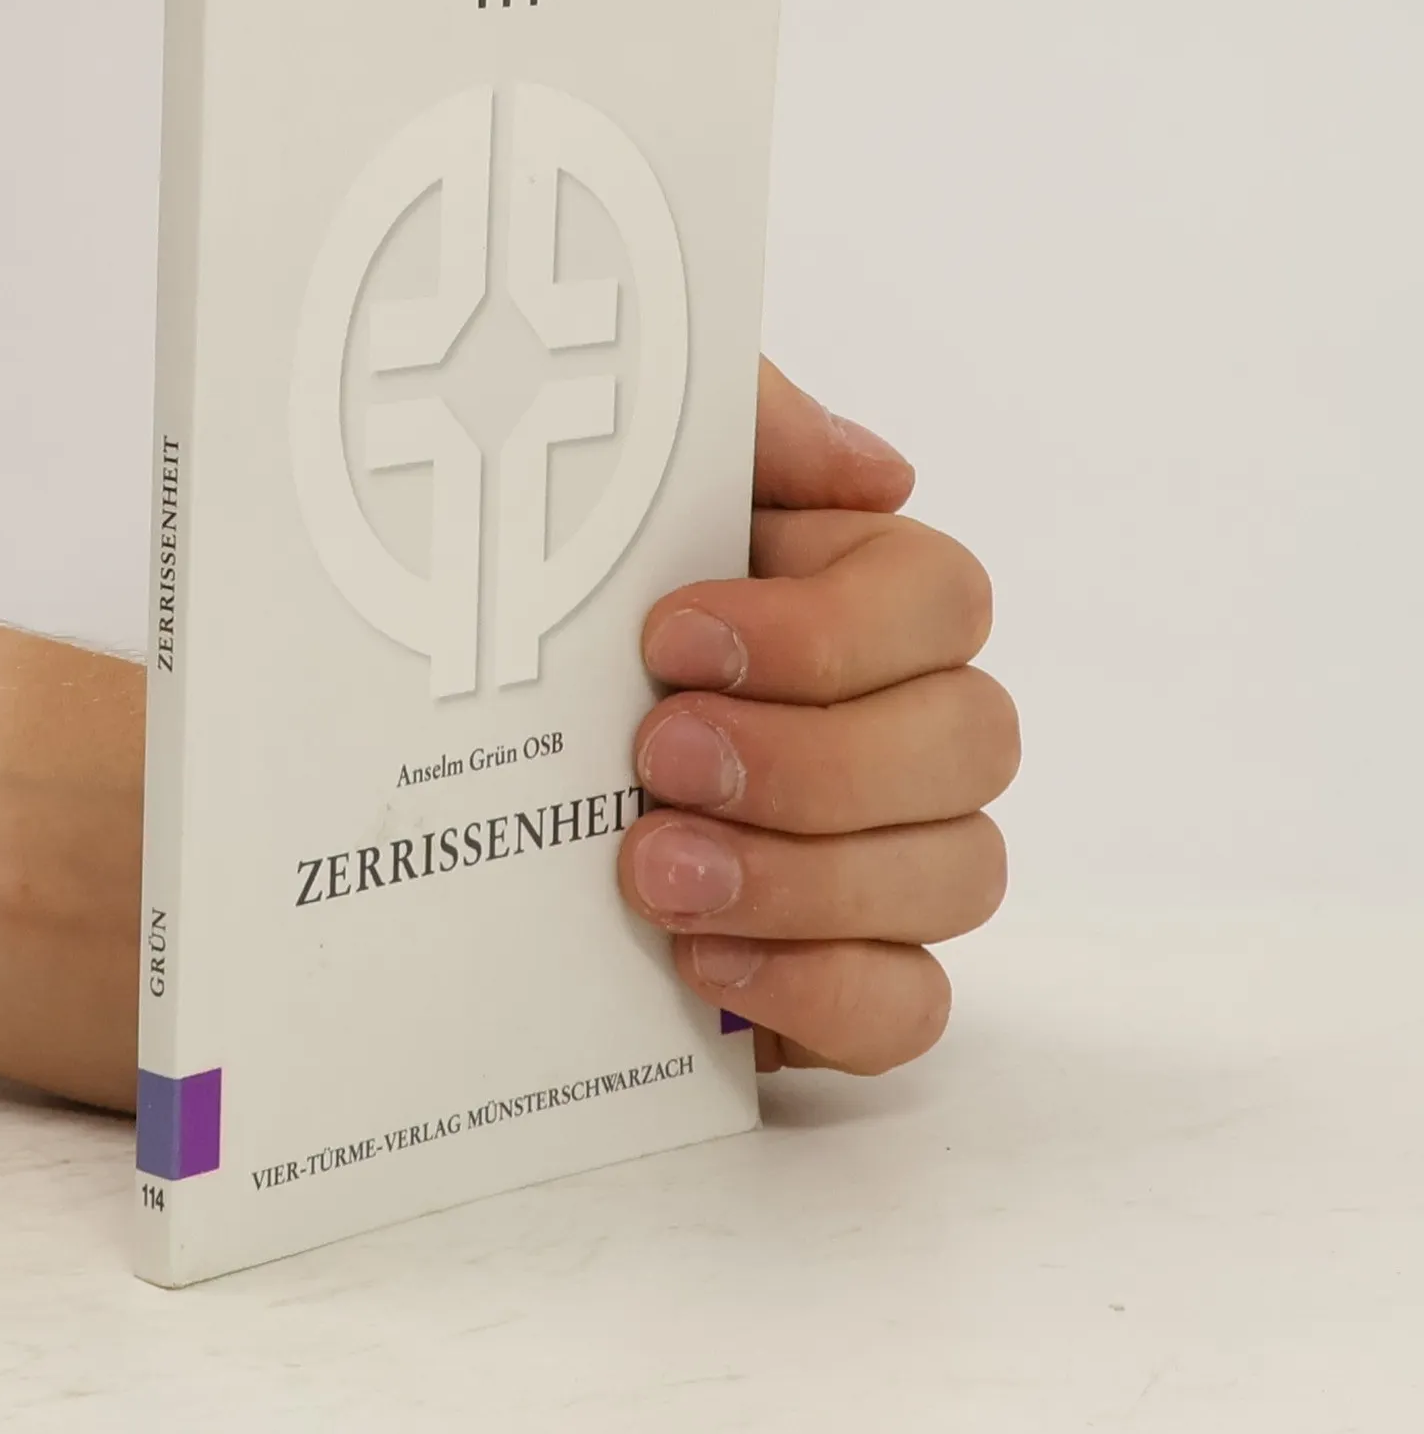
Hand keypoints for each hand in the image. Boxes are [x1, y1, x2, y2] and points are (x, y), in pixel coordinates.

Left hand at [620, 361, 1017, 1073]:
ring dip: (803, 879)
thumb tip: (879, 471)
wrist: (462, 745)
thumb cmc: (563, 596)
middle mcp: (901, 720)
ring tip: (651, 872)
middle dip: (811, 760)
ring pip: (957, 874)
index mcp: (859, 592)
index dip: (824, 630)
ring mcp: (887, 854)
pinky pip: (911, 1006)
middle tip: (657, 759)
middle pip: (972, 743)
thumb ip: (743, 427)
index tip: (672, 636)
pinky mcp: (842, 971)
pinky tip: (701, 962)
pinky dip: (819, 989)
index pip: (940, 600)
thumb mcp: (625, 471)